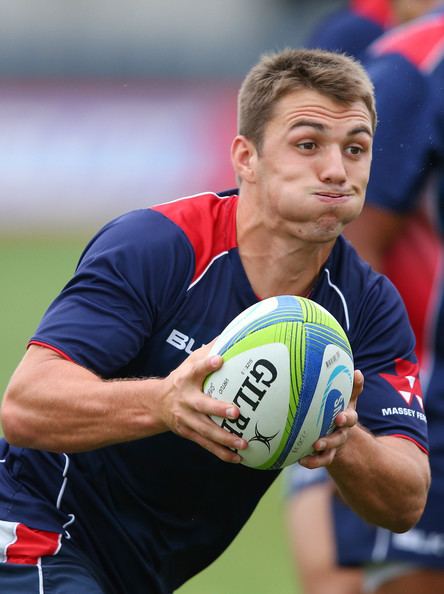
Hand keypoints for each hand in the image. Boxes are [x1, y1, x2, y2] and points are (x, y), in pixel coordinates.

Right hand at [160, 343, 247, 462]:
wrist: (156, 404)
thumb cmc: (182, 378)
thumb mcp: (190, 362)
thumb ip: (209, 351)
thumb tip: (233, 334)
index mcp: (186, 379)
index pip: (196, 369)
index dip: (207, 364)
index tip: (219, 359)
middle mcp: (185, 400)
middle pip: (202, 406)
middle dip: (218, 410)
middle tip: (236, 412)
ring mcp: (186, 419)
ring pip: (206, 431)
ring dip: (225, 439)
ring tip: (244, 443)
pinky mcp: (189, 433)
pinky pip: (207, 445)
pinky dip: (222, 453)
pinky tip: (239, 458)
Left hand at [298, 370, 362, 468]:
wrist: (336, 431)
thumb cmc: (337, 409)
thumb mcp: (346, 399)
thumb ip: (352, 387)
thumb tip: (357, 372)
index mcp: (346, 418)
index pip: (349, 418)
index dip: (345, 419)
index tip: (339, 418)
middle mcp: (340, 433)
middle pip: (338, 438)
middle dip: (331, 440)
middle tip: (320, 441)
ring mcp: (331, 445)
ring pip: (329, 452)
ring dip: (321, 452)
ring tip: (311, 450)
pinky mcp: (322, 454)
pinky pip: (318, 460)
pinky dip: (311, 462)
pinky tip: (300, 459)